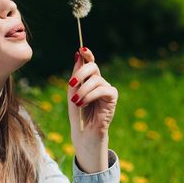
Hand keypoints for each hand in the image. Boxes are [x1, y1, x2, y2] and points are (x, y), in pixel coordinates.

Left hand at [67, 47, 117, 171]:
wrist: (84, 133)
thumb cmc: (77, 113)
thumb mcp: (72, 91)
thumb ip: (75, 74)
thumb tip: (78, 55)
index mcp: (88, 79)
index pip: (90, 61)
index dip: (87, 54)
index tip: (82, 49)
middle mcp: (99, 81)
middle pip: (92, 66)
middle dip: (81, 73)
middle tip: (71, 84)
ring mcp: (106, 88)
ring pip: (96, 79)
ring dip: (83, 90)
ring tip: (77, 102)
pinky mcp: (112, 97)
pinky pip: (103, 89)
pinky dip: (90, 95)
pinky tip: (83, 103)